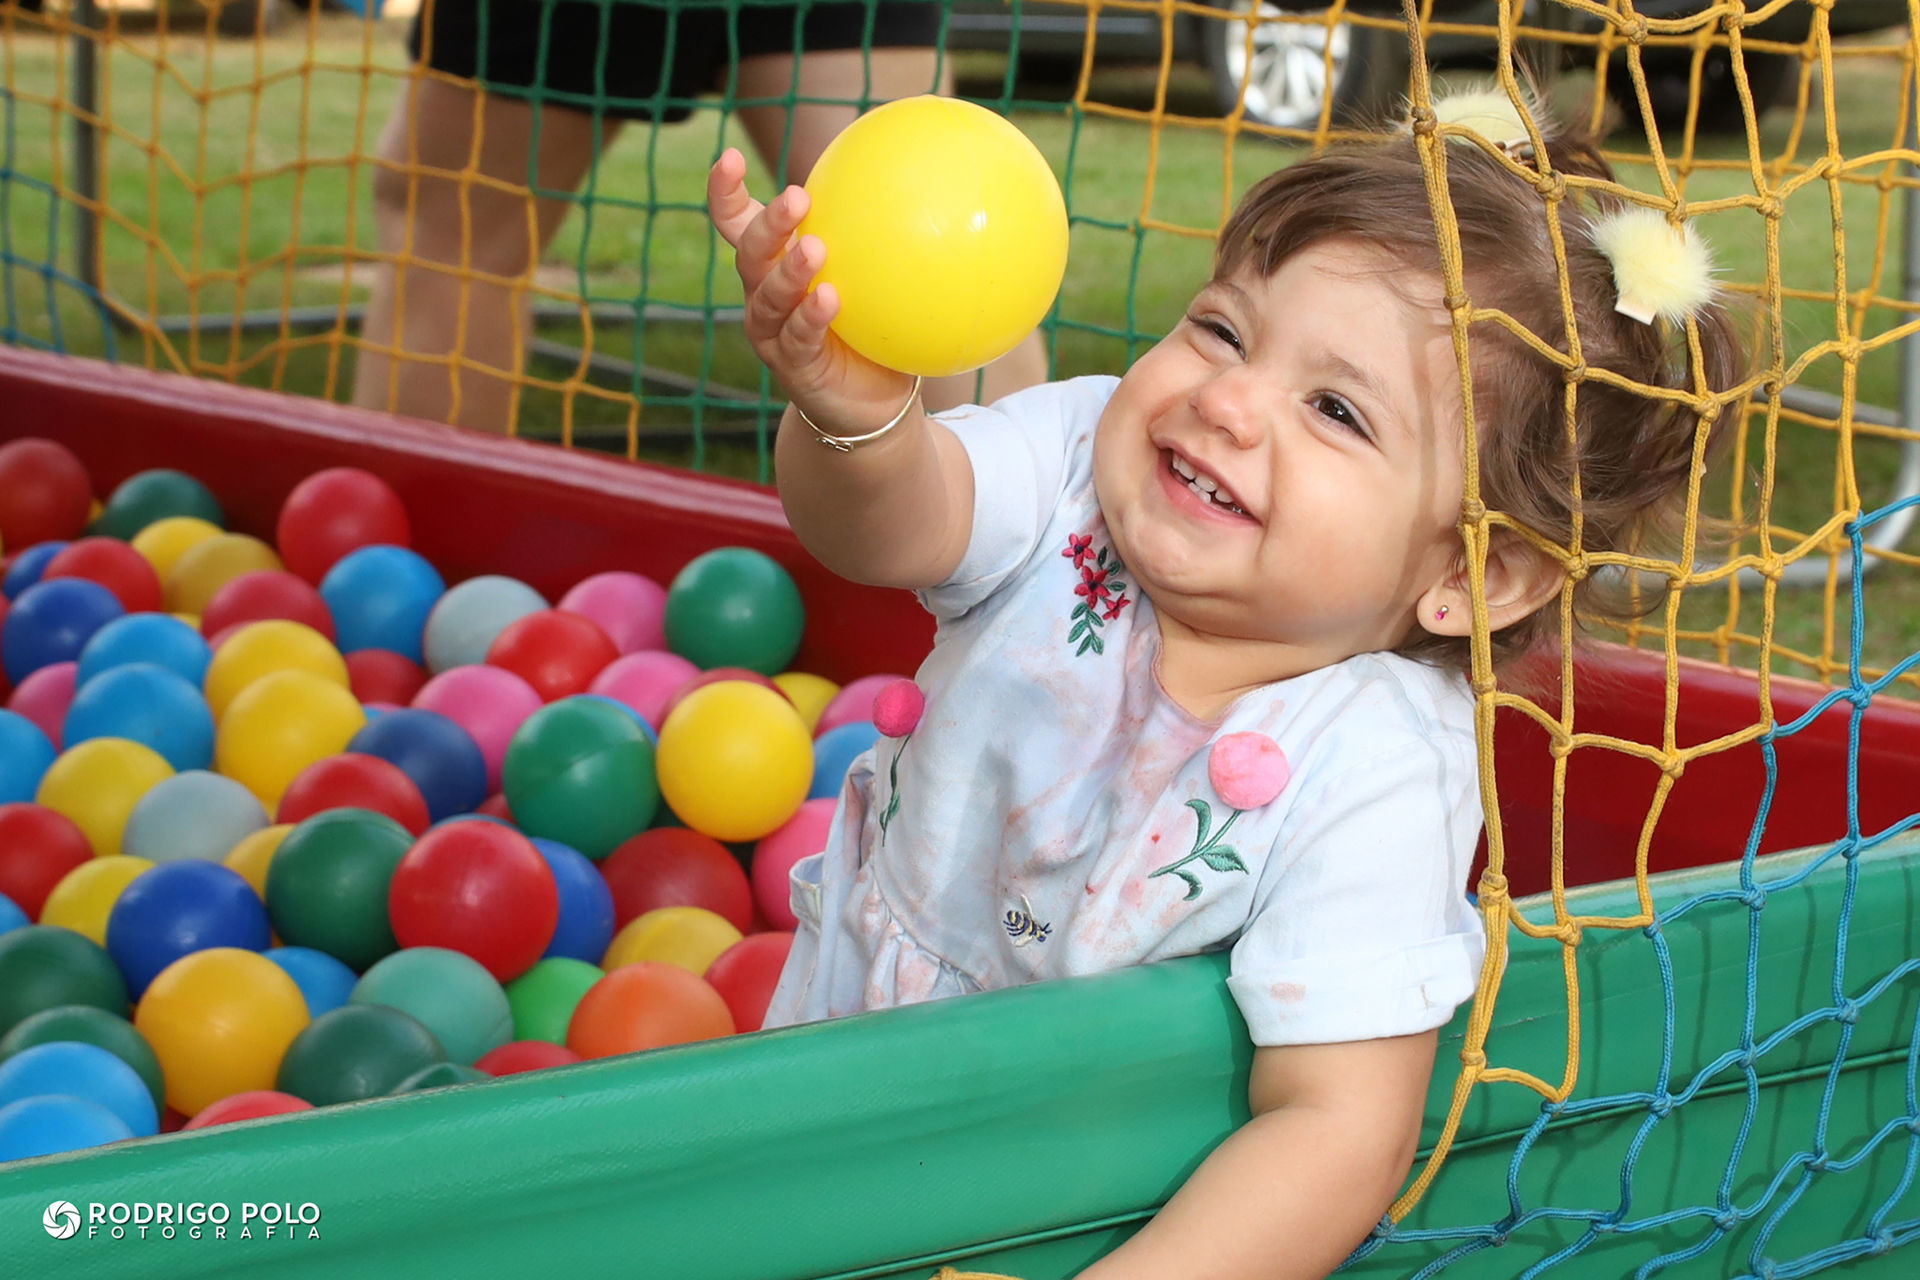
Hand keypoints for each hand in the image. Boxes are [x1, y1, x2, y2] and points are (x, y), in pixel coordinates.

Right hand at [707, 148, 917, 434]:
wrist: (871, 401)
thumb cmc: (870, 328)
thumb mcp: (874, 276)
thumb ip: (883, 234)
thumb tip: (929, 174)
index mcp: (774, 264)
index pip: (737, 223)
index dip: (723, 192)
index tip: (726, 156)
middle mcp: (762, 295)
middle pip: (750, 253)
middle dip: (769, 225)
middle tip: (798, 199)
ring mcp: (772, 333)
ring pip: (768, 297)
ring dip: (789, 271)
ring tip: (814, 249)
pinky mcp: (791, 366)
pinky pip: (797, 338)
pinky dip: (811, 317)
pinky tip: (830, 299)